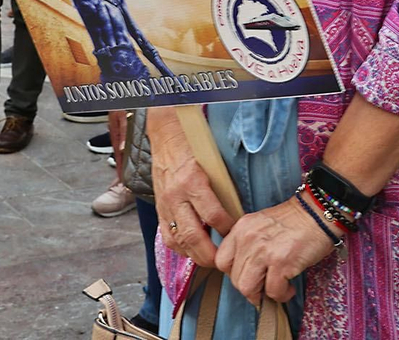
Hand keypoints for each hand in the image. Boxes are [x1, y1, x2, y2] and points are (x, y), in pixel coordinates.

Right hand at [151, 113, 235, 268]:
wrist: (166, 137)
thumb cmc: (194, 148)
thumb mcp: (213, 164)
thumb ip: (223, 188)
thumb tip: (239, 212)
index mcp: (192, 181)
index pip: (213, 215)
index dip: (227, 230)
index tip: (238, 235)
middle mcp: (176, 196)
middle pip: (193, 235)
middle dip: (210, 254)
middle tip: (225, 262)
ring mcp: (165, 204)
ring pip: (178, 241)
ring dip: (195, 255)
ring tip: (210, 260)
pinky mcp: (159, 209)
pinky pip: (168, 236)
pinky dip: (181, 248)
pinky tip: (193, 252)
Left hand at [216, 198, 336, 303]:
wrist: (319, 212)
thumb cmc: (294, 221)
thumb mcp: (261, 225)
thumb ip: (248, 243)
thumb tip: (244, 271)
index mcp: (241, 228)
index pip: (221, 260)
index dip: (233, 273)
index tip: (248, 275)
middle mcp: (248, 239)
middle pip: (235, 279)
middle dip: (251, 288)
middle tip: (265, 286)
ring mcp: (264, 251)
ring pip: (248, 288)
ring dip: (263, 294)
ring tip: (276, 288)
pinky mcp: (282, 262)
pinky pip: (273, 291)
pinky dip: (282, 295)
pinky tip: (289, 287)